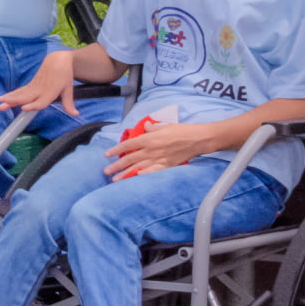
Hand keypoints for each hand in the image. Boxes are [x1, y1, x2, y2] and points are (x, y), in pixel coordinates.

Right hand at [0, 49, 80, 118]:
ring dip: (10, 98)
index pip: (41, 101)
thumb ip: (69, 104)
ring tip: (0, 102)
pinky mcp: (31, 84)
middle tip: (3, 105)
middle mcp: (40, 89)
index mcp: (51, 92)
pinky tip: (3, 98)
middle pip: (26, 97)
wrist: (58, 60)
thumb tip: (75, 114)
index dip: (33, 105)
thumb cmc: (64, 75)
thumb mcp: (68, 90)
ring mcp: (34, 86)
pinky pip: (20, 90)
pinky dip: (12, 94)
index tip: (24, 108)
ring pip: (20, 93)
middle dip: (14, 101)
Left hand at [104, 121, 221, 178]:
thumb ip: (152, 128)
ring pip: (138, 167)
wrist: (198, 139)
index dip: (116, 150)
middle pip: (130, 159)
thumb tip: (144, 127)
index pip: (128, 145)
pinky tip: (134, 180)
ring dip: (125, 174)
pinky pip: (152, 172)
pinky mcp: (166, 166)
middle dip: (116, 165)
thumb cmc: (182, 130)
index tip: (107, 155)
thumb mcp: (164, 126)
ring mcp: (158, 159)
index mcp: (149, 139)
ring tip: (115, 179)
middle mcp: (151, 150)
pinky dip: (142, 176)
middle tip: (106, 171)